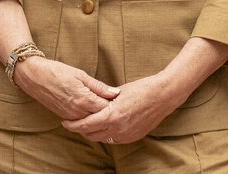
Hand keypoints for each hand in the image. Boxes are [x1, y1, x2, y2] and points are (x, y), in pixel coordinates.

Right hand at [12, 56, 119, 120]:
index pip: (107, 108)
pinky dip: (89, 118)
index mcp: (84, 100)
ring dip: (99, 117)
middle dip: (109, 113)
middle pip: (100, 117)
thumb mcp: (80, 74)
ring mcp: (71, 116)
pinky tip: (93, 112)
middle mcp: (78, 112)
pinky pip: (81, 122)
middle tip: (119, 106)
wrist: (35, 77)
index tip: (123, 100)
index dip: (116, 105)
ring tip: (108, 110)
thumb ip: (98, 86)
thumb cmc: (57, 71)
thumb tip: (115, 92)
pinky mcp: (65, 117)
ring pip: (91, 122)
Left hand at [60, 74, 178, 144]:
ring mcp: (126, 135)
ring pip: (103, 139)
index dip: (73, 125)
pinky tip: (105, 126)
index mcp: (111, 116)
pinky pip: (115, 139)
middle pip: (91, 135)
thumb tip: (90, 102)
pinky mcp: (133, 137)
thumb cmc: (140, 89)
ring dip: (94, 133)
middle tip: (74, 123)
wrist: (162, 96)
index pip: (85, 125)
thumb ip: (102, 100)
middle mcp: (118, 129)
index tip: (65, 122)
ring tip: (88, 124)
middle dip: (81, 130)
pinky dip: (107, 134)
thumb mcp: (117, 92)